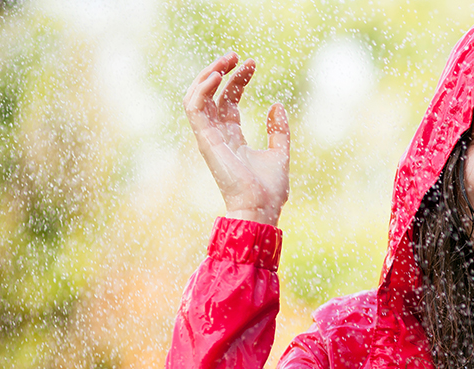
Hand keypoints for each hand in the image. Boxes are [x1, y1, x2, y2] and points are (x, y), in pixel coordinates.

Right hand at [184, 52, 289, 225]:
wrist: (261, 207)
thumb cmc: (269, 189)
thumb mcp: (280, 153)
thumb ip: (278, 130)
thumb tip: (277, 105)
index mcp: (232, 137)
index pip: (228, 100)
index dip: (238, 79)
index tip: (253, 64)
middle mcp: (217, 135)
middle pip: (212, 95)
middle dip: (221, 71)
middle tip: (236, 55)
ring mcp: (209, 137)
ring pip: (196, 97)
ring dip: (208, 74)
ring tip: (226, 59)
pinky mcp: (205, 140)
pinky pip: (194, 108)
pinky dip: (201, 89)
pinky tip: (218, 75)